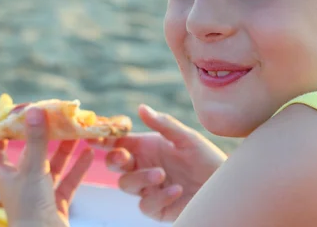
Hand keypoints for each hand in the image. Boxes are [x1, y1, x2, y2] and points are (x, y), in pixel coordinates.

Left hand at [0, 107, 93, 226]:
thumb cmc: (30, 207)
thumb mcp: (33, 169)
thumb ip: (36, 140)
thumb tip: (34, 109)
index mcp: (6, 175)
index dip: (1, 134)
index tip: (12, 117)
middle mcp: (21, 183)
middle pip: (31, 154)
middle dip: (44, 137)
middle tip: (56, 118)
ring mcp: (39, 194)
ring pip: (52, 167)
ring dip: (64, 150)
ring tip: (77, 132)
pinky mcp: (56, 203)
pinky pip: (68, 181)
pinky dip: (78, 168)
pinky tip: (89, 154)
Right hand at [89, 104, 226, 221]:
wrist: (224, 187)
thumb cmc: (206, 158)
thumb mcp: (187, 138)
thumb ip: (163, 124)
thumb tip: (140, 108)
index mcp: (147, 146)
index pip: (119, 142)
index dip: (104, 138)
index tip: (92, 135)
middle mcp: (144, 166)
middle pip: (115, 164)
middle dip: (114, 159)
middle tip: (122, 156)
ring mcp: (149, 187)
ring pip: (126, 184)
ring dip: (141, 178)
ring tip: (162, 174)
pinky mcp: (157, 208)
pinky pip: (146, 204)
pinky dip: (159, 197)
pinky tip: (176, 190)